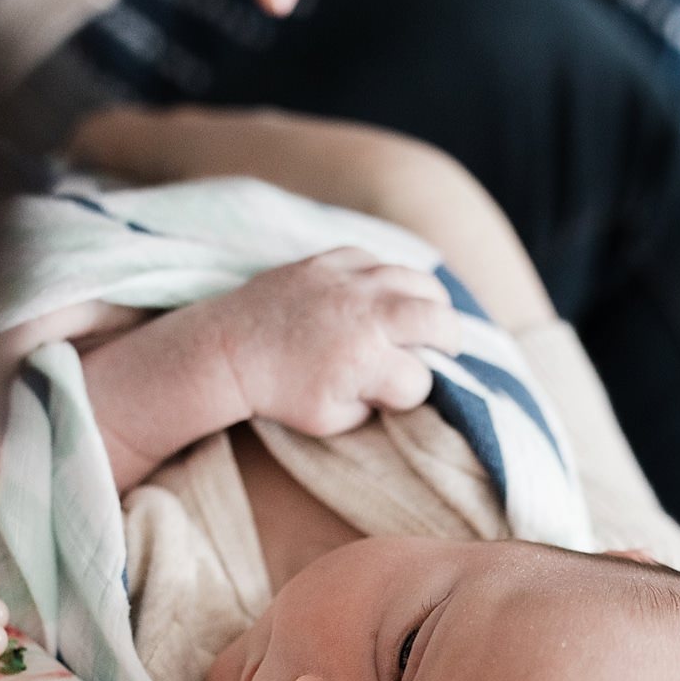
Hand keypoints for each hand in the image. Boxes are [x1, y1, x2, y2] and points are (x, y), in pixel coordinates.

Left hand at [203, 247, 461, 436]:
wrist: (229, 349)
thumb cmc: (279, 393)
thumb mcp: (330, 421)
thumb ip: (372, 407)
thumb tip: (397, 387)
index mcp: (367, 362)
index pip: (419, 381)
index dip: (410, 394)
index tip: (393, 396)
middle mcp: (368, 316)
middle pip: (439, 321)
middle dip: (449, 341)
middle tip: (447, 349)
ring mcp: (351, 281)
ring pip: (419, 280)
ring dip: (431, 303)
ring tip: (428, 318)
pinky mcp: (331, 260)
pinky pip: (379, 260)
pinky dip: (388, 279)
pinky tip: (383, 295)